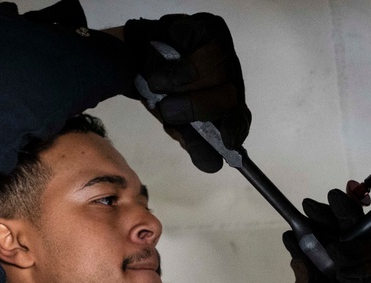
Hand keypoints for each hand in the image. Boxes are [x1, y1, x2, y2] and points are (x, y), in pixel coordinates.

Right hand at [123, 13, 250, 172]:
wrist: (130, 60)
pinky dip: (176, 69)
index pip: (240, 117)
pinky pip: (201, 55)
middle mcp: (229, 73)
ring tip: (157, 84)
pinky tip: (163, 67)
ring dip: (179, 87)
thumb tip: (213, 166)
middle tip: (167, 110)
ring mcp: (222, 48)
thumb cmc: (156, 90)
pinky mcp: (209, 28)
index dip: (235, 128)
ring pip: (216, 75)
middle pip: (230, 97)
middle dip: (195, 108)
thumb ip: (194, 143)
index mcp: (225, 99)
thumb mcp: (175, 122)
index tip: (228, 142)